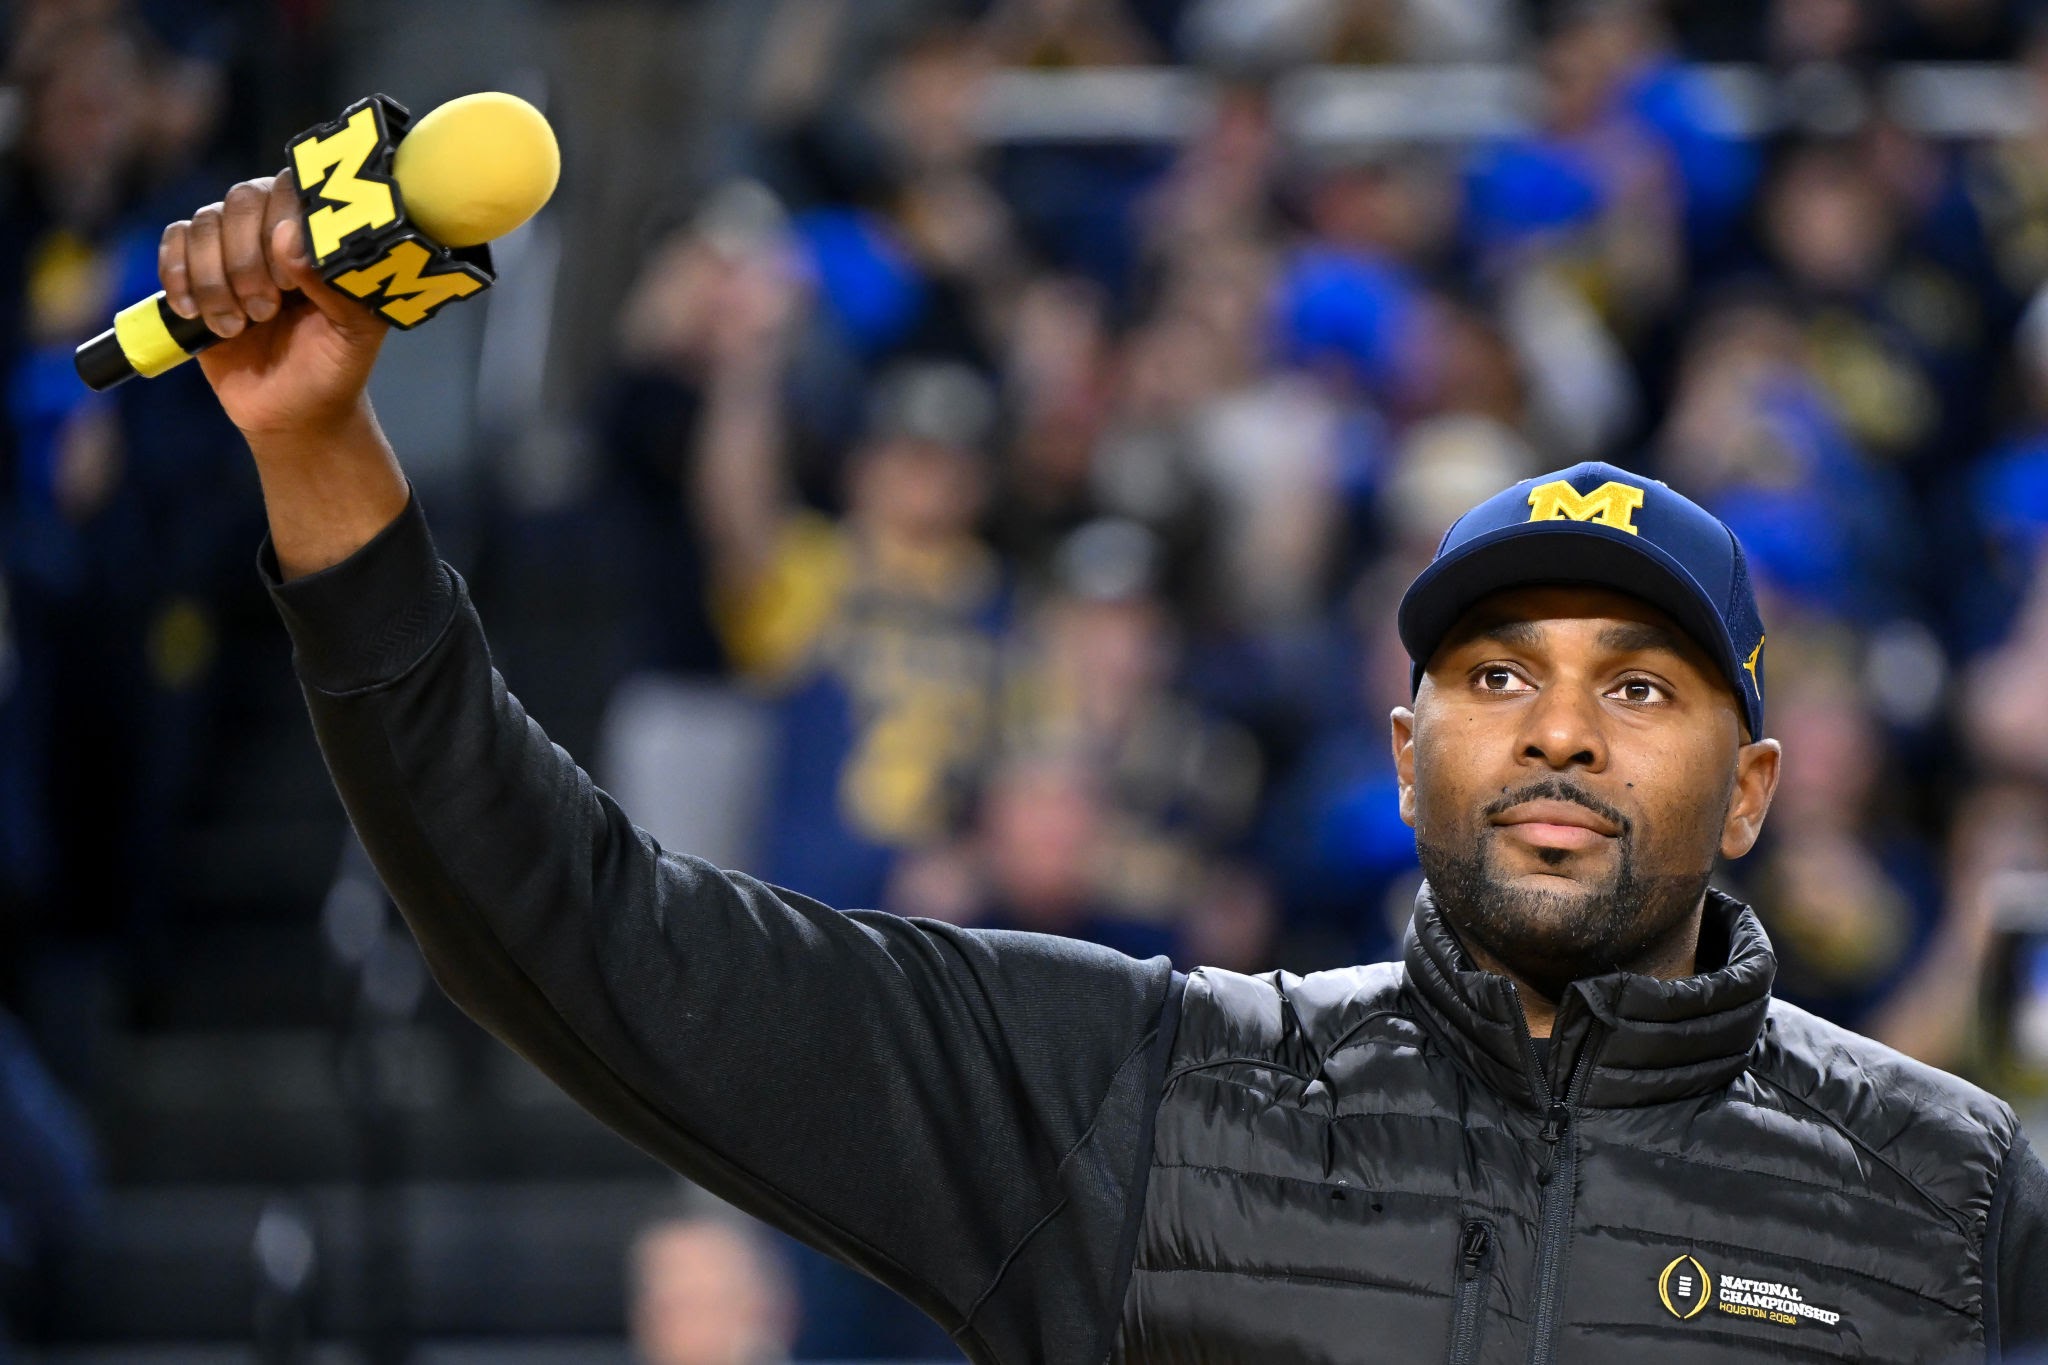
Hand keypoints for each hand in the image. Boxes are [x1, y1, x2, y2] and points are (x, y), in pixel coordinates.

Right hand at [158, 171, 407, 579]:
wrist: (292, 412)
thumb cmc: (333, 368)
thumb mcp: (353, 334)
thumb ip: (333, 285)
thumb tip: (288, 238)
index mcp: (322, 235)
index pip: (293, 188)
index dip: (282, 227)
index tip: (289, 283)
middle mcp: (276, 228)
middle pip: (241, 200)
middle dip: (246, 260)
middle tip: (265, 311)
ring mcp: (233, 246)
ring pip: (204, 223)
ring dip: (215, 280)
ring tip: (238, 326)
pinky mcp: (196, 268)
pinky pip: (174, 242)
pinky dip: (179, 277)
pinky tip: (198, 314)